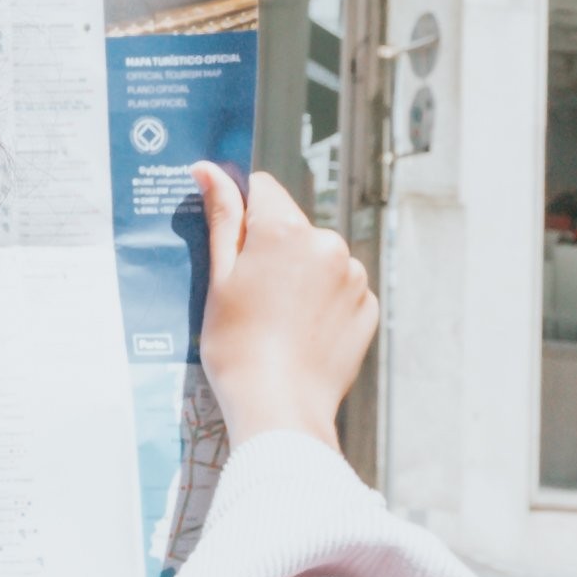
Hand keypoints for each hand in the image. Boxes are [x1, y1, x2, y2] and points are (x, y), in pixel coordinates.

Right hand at [192, 163, 375, 451]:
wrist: (280, 407)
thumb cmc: (237, 345)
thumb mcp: (219, 277)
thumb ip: (222, 216)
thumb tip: (208, 168)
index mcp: (285, 229)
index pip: (262, 189)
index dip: (242, 212)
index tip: (233, 248)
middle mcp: (328, 243)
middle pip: (292, 227)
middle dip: (273, 249)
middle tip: (250, 296)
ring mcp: (354, 276)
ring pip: (318, 259)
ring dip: (301, 276)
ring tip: (278, 321)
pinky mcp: (368, 307)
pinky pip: (341, 289)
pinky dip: (323, 303)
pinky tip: (302, 333)